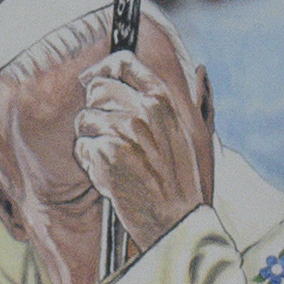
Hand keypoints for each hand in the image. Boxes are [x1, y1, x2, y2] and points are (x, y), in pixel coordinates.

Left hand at [67, 20, 219, 268]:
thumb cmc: (182, 180)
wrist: (175, 220)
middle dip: (95, 109)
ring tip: (112, 160)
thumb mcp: (193, 134)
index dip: (103, 69)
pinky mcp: (106, 154)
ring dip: (92, 140)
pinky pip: (82, 148)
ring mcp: (124, 131)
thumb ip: (194, 100)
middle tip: (107, 134)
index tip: (92, 79)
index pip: (124, 63)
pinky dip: (90, 163)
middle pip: (97, 89)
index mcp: (164, 101)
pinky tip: (108, 175)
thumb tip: (201, 70)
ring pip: (85, 119)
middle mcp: (143, 110)